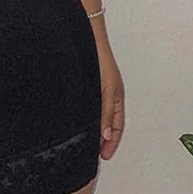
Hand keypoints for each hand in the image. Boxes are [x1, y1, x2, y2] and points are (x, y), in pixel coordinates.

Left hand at [95, 37, 124, 160]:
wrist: (85, 36)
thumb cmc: (99, 59)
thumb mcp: (106, 89)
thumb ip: (105, 112)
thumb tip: (106, 136)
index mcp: (115, 97)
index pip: (116, 126)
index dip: (111, 142)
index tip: (104, 156)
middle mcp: (106, 95)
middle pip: (107, 123)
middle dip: (103, 140)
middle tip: (94, 155)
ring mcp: (96, 90)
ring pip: (96, 115)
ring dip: (93, 130)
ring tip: (85, 144)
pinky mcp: (84, 85)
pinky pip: (88, 106)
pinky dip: (86, 117)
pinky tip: (76, 122)